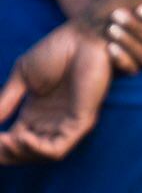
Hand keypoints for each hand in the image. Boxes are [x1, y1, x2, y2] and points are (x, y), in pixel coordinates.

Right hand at [0, 21, 111, 162]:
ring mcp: (67, 125)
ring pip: (42, 155)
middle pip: (27, 153)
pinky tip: (22, 138)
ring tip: (5, 142)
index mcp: (36, 115)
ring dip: (19, 153)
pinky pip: (59, 148)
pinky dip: (38, 149)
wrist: (83, 38)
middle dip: (6, 153)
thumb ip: (6, 100)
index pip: (14, 141)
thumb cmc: (57, 52)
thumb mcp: (23, 78)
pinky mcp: (81, 122)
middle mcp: (51, 124)